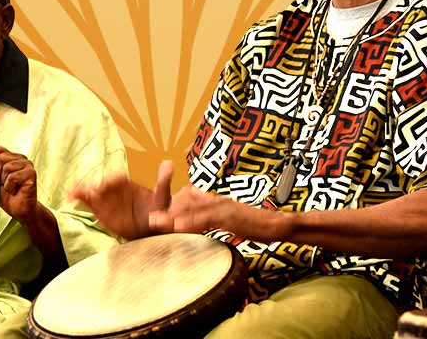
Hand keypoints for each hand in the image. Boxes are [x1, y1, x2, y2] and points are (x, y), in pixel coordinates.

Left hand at [0, 142, 37, 223]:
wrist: (18, 210)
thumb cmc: (7, 195)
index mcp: (13, 157)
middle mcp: (22, 159)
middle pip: (0, 158)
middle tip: (2, 184)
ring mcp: (28, 165)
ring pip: (6, 167)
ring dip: (4, 182)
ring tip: (10, 188)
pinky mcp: (32, 174)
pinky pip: (13, 177)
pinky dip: (10, 187)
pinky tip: (16, 191)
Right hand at [70, 160, 173, 239]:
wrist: (151, 224)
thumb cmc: (158, 208)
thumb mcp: (163, 195)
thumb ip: (163, 181)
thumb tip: (169, 163)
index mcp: (128, 182)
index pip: (117, 178)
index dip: (110, 181)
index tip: (104, 186)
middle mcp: (115, 188)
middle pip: (101, 184)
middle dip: (94, 186)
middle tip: (90, 192)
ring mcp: (106, 198)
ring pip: (91, 190)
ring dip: (83, 190)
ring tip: (74, 194)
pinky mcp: (99, 208)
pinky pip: (87, 200)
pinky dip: (78, 196)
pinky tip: (70, 197)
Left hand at [149, 185, 287, 241]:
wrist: (276, 224)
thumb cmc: (254, 223)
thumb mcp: (230, 217)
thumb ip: (213, 212)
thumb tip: (198, 211)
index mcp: (215, 201)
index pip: (189, 202)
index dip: (172, 209)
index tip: (156, 217)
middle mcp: (216, 200)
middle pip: (187, 205)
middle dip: (167, 212)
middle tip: (149, 220)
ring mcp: (223, 206)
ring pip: (193, 210)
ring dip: (173, 216)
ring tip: (156, 222)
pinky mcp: (230, 215)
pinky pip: (208, 218)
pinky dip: (193, 222)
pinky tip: (180, 226)